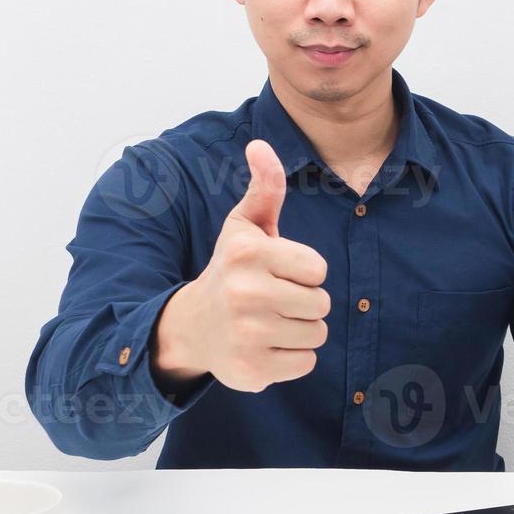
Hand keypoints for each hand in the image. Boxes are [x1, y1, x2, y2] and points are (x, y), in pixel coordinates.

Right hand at [153, 139, 329, 392]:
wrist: (193, 327)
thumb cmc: (232, 269)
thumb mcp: (245, 226)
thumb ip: (264, 187)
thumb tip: (261, 145)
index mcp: (247, 252)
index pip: (318, 269)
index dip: (304, 272)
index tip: (277, 272)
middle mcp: (244, 292)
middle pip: (321, 303)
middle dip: (304, 302)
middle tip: (272, 300)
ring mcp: (247, 334)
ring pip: (317, 334)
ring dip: (300, 330)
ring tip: (269, 321)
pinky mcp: (251, 369)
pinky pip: (306, 363)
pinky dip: (292, 358)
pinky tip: (265, 346)